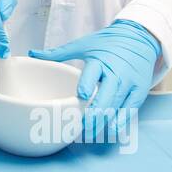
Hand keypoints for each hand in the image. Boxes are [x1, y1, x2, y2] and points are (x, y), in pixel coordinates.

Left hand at [28, 20, 160, 142]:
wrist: (139, 38)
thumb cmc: (107, 43)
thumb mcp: (84, 44)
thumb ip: (58, 53)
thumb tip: (32, 53)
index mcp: (100, 60)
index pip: (94, 73)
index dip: (88, 84)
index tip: (82, 96)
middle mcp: (117, 72)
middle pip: (107, 95)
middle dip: (96, 113)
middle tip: (83, 127)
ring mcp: (130, 83)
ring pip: (118, 105)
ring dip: (105, 120)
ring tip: (91, 133)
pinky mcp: (140, 91)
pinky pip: (131, 109)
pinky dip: (122, 120)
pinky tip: (111, 129)